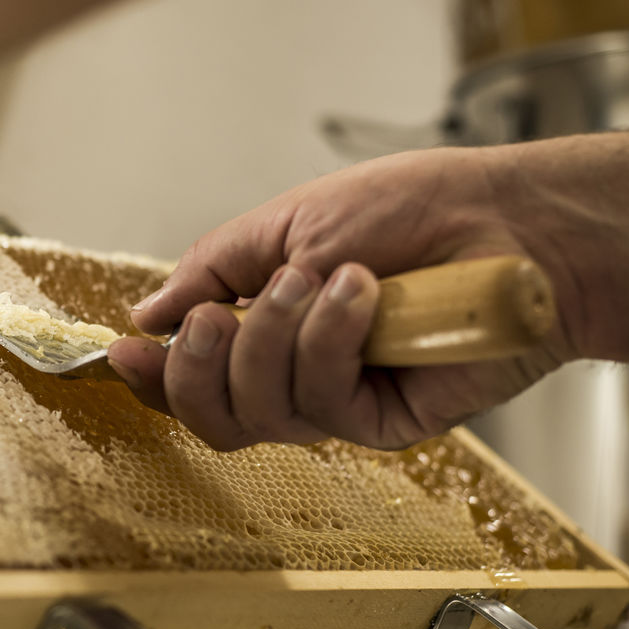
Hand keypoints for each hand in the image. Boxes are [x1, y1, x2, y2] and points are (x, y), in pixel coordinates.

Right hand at [107, 134, 628, 450]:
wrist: (504, 219)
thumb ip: (212, 269)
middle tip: (220, 315)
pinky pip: (320, 403)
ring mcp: (336, 401)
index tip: (124, 349)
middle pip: (210, 417)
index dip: (151, 374)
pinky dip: (329, 339)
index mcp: (262, 327)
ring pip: (257, 414)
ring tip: (318, 278)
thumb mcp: (288, 221)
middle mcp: (293, 373)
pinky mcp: (382, 421)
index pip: (190, 376)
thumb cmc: (411, 208)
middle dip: (198, 367)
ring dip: (274, 338)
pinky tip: (361, 294)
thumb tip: (147, 313)